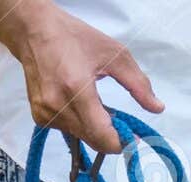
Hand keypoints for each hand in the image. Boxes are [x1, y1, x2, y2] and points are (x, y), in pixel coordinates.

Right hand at [5, 0, 162, 153]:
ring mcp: (45, 114)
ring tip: (94, 102)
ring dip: (95, 128)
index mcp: (76, 89)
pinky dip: (80, 123)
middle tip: (119, 119)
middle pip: (93, 140)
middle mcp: (58, 106)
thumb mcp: (114, 54)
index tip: (133, 139)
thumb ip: (138, 84)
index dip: (121, 142)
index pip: (102, 134)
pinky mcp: (39, 117)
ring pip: (82, 137)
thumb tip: (157, 108)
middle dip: (111, 135)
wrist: (33, 31)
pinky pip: (68, 130)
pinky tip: (77, 102)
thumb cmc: (74, 38)